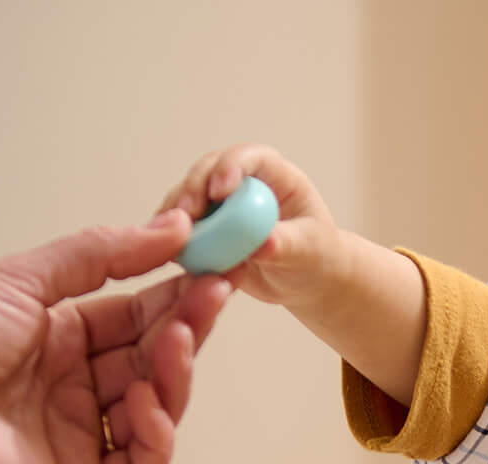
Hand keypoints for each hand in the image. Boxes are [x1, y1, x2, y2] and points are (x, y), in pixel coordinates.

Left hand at [0, 215, 231, 463]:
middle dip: (188, 329)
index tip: (213, 267)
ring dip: (176, 377)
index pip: (141, 316)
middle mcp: (80, 389)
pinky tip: (146, 404)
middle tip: (213, 296)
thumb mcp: (25, 278)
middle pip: (157, 362)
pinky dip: (156, 437)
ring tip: (174, 345)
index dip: (179, 294)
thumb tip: (172, 227)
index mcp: (66, 339)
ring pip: (159, 413)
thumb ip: (102, 254)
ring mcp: (82, 438)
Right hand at [159, 144, 344, 309]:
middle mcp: (241, 183)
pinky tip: (172, 256)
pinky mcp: (206, 231)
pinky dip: (175, 241)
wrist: (305, 281)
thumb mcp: (309, 249)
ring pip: (188, 199)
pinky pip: (183, 231)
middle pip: (208, 171)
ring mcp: (220, 206)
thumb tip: (263, 245)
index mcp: (273, 174)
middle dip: (193, 189)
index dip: (230, 167)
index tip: (220, 192)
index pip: (248, 157)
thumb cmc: (316, 255)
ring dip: (177, 217)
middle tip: (186, 216)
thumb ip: (286, 244)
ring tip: (173, 241)